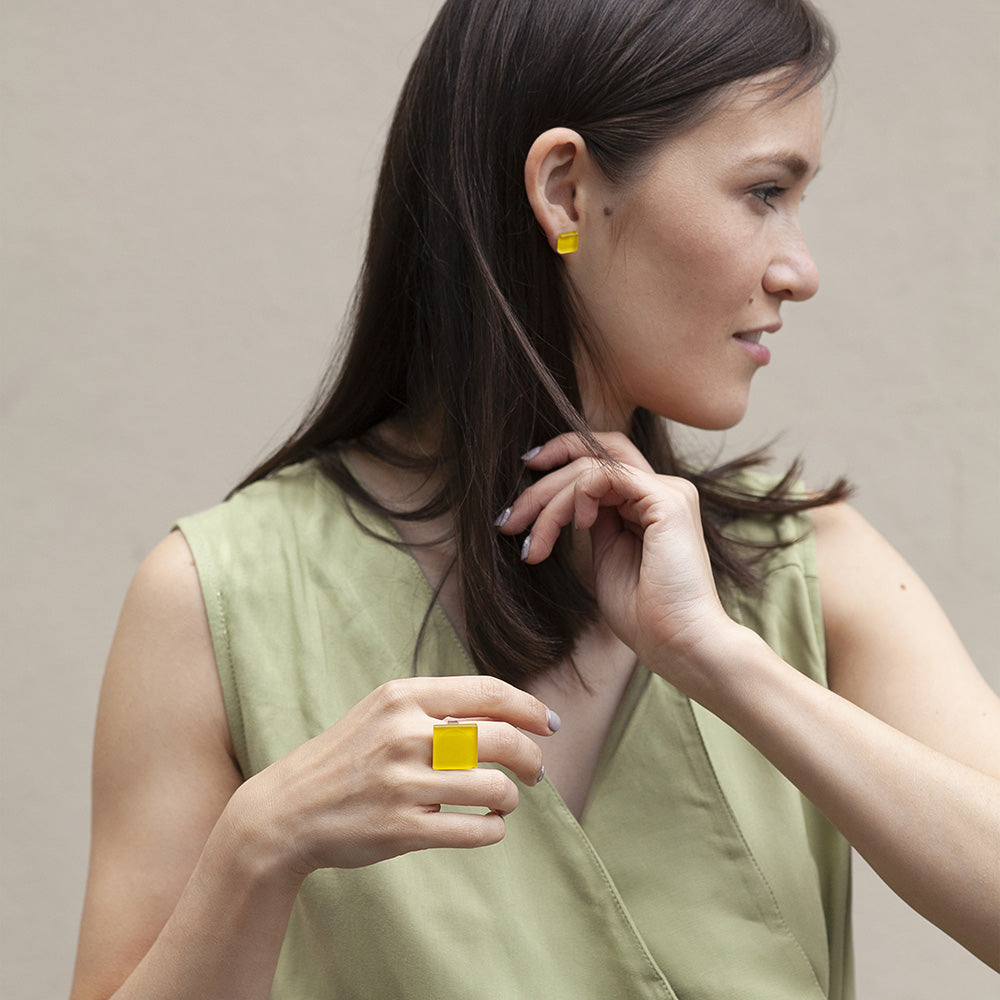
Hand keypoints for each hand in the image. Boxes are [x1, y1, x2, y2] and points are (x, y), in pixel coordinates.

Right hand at [238, 676, 555, 876]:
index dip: (530, 708)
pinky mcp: (402, 829)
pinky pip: (474, 829)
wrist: (288, 809)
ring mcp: (403, 782)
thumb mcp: (384, 711)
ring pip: (495, 787)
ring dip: (511, 797)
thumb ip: (438, 707)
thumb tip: (511, 716)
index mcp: (404, 696)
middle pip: (502, 738)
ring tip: (503, 801)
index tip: (550, 724)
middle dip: (532, 758)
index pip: (489, 692)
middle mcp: (405, 733)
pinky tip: (488, 826)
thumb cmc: (349, 756)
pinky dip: (494, 829)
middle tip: (536, 772)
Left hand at [501, 433, 737, 678]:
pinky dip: (579, 495)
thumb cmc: (643, 614)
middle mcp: (662, 490)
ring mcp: (668, 491)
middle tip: (508, 522)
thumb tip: (563, 501)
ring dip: (549, 500)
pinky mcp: (667, 500)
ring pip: (591, 466)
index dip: (559, 459)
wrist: (677, 643)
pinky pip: (606, 475)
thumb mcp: (606, 557)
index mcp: (649, 503)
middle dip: (540, 486)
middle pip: (591, 456)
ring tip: (532, 542)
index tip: (524, 485)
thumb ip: (594, 522)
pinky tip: (578, 526)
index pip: (600, 459)